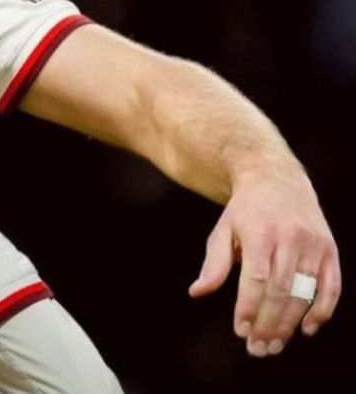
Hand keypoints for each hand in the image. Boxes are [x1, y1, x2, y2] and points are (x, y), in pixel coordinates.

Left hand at [188, 169, 340, 355]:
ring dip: (290, 323)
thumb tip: (197, 292)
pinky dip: (322, 311)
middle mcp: (290, 238)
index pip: (256, 278)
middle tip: (257, 348)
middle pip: (282, 290)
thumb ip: (214, 263)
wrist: (277, 180)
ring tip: (274, 345)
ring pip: (305, 292)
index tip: (241, 330)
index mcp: (260, 232)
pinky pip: (332, 287)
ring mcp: (314, 244)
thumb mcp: (223, 230)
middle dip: (269, 323)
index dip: (250, 307)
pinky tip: (306, 330)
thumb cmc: (245, 212)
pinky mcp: (330, 251)